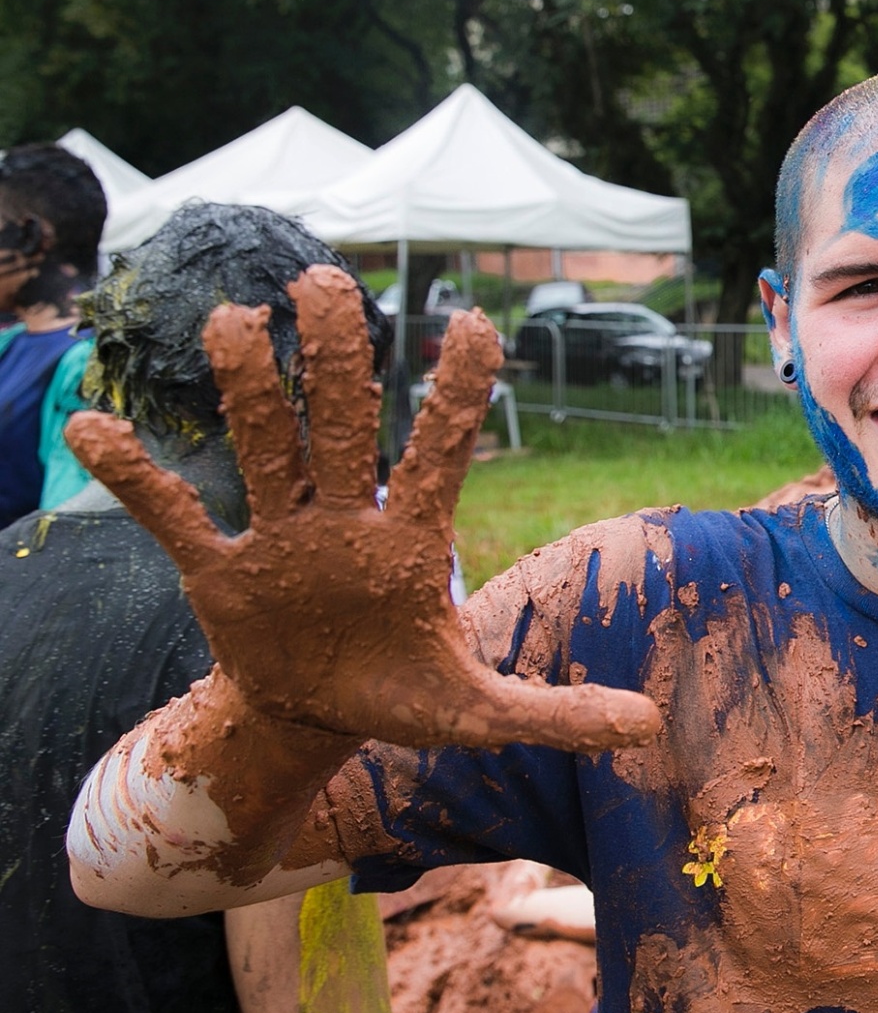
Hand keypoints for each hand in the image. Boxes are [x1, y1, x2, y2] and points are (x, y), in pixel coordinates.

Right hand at [65, 265, 659, 751]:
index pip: (441, 452)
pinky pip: (174, 516)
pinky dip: (136, 478)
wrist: (317, 719)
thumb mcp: (480, 714)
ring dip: (251, 386)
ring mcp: (283, 538)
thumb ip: (558, 713)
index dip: (457, 393)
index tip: (475, 322)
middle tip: (327, 284)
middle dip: (341, 357)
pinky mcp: (223, 571)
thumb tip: (649, 727)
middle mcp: (348, 521)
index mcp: (414, 542)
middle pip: (346, 423)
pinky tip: (92, 430)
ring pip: (266, 445)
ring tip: (235, 321)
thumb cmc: (404, 694)